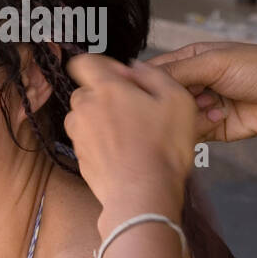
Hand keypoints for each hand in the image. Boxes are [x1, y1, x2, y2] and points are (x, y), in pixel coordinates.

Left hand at [65, 55, 192, 236]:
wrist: (143, 195)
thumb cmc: (163, 147)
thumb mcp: (177, 99)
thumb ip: (154, 74)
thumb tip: (134, 68)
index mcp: (106, 88)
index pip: (84, 62)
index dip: (103, 65)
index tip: (122, 77)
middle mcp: (85, 108)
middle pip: (86, 90)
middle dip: (105, 95)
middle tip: (134, 110)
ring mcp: (79, 134)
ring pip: (84, 116)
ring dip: (100, 119)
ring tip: (128, 134)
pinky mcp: (79, 157)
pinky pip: (86, 140)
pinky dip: (100, 142)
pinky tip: (123, 153)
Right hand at [147, 41, 256, 142]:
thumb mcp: (214, 62)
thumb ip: (178, 71)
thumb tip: (140, 75)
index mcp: (192, 59)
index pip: (156, 70)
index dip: (143, 80)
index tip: (134, 90)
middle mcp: (195, 83)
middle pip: (164, 97)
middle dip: (170, 100)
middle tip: (187, 97)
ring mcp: (203, 106)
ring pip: (176, 117)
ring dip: (190, 113)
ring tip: (212, 104)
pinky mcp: (213, 129)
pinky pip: (193, 133)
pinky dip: (201, 127)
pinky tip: (220, 116)